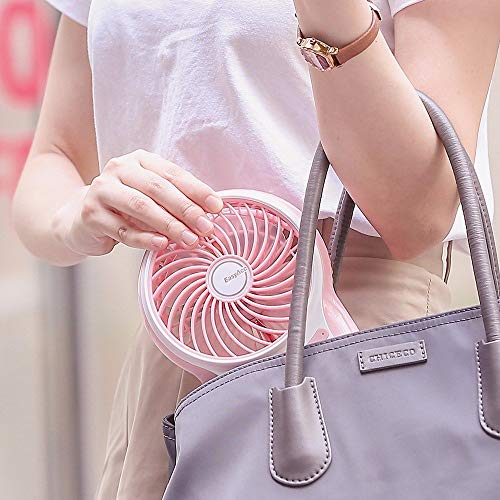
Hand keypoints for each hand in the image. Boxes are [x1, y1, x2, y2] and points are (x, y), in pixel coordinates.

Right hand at [53, 149, 222, 256]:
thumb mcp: (151, 198)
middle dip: (186, 209)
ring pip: (141, 207)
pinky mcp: (91, 214)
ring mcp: (102, 190)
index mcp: (139, 160)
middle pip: (158, 188)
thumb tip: (209, 215)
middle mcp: (119, 169)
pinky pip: (123, 229)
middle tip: (206, 227)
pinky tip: (162, 244)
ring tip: (190, 239)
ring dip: (169, 225)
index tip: (216, 207)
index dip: (197, 190)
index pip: (173, 173)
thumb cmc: (125, 208)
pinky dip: (145, 238)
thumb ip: (176, 201)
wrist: (81, 218)